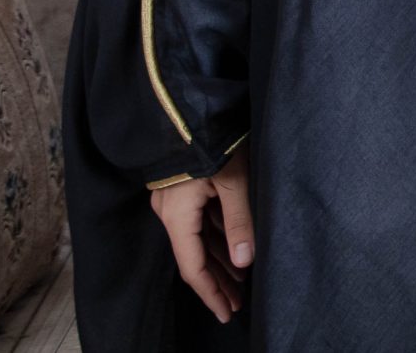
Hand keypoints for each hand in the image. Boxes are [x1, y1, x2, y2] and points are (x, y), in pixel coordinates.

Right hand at [149, 152, 252, 324]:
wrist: (189, 103)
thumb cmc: (214, 138)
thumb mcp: (235, 180)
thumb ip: (240, 222)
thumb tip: (245, 262)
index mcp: (177, 214)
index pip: (192, 266)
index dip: (210, 292)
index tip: (225, 312)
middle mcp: (171, 210)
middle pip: (194, 256)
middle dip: (217, 282)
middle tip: (237, 304)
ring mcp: (175, 198)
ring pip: (198, 239)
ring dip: (219, 260)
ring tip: (241, 282)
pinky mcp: (185, 186)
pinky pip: (200, 221)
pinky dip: (216, 237)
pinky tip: (234, 249)